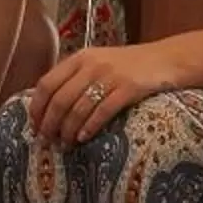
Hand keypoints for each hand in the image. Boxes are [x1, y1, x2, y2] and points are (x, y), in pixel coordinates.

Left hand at [28, 42, 173, 146]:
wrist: (168, 58)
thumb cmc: (131, 65)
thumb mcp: (99, 62)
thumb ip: (76, 77)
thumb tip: (49, 107)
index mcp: (80, 57)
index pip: (47, 83)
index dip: (37, 108)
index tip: (34, 126)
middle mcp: (92, 64)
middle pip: (59, 99)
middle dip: (49, 124)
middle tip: (47, 141)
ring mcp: (111, 76)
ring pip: (78, 108)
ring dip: (67, 130)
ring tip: (64, 144)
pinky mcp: (129, 88)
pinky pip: (102, 111)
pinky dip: (89, 127)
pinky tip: (84, 138)